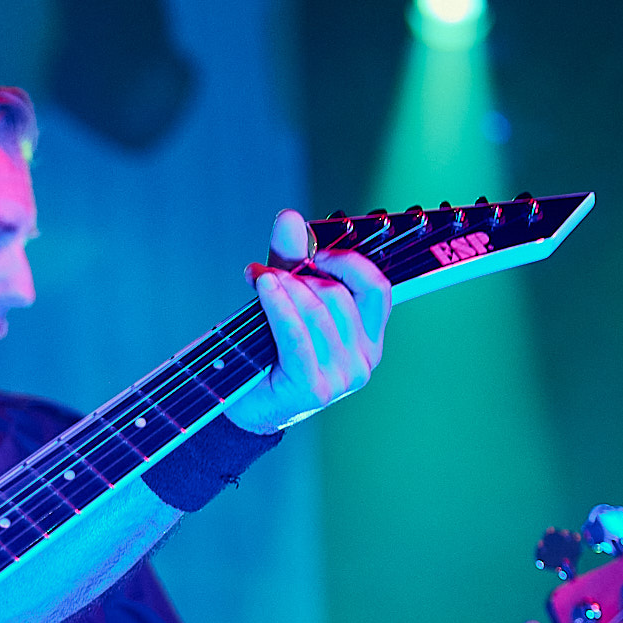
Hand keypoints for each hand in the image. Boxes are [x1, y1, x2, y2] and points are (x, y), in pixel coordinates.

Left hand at [226, 210, 390, 435]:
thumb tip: (291, 217)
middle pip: (339, 296)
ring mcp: (343, 377)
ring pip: (317, 312)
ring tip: (260, 278)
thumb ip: (291, 261)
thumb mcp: (285, 300)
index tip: (315, 252)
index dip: (348, 262)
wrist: (246, 405)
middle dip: (301, 275)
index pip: (377, 289)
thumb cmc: (270, 351)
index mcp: (369, 338)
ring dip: (284, 287)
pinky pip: (296, 334)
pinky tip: (262, 286)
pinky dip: (277, 306)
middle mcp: (365, 359)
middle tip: (268, 269)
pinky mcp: (315, 388)